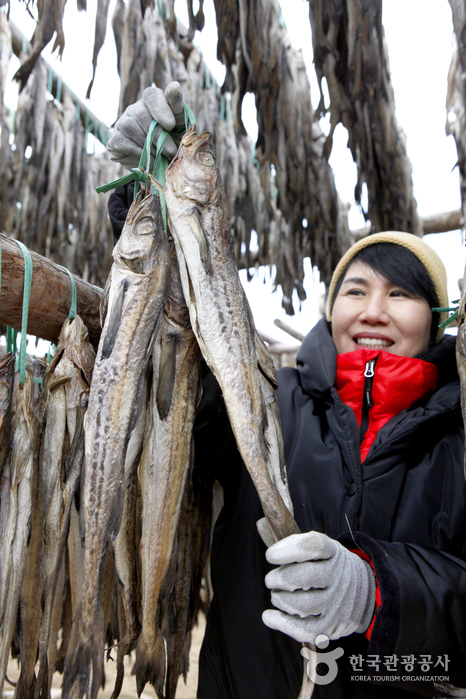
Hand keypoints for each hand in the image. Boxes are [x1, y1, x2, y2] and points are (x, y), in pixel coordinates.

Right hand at [107, 82, 185, 169]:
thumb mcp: (181, 127)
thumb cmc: (174, 143)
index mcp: (153, 102)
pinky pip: (123, 142)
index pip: (151, 95)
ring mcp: (123, 123)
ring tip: (161, 157)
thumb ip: (179, 109)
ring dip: (148, 145)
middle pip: (141, 114)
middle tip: (171, 151)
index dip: (160, 108)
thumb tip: (174, 86)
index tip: (171, 125)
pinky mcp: (115, 140)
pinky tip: (149, 160)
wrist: (162, 166)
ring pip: (130, 127)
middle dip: (158, 135)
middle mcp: (135, 109)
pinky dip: (139, 153)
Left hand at [261, 530, 375, 643]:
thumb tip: (267, 540)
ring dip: (280, 599)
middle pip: (305, 576)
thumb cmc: (330, 567)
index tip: (270, 555)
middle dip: (280, 578)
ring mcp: (336, 603)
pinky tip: (269, 616)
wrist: (365, 593)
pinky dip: (282, 623)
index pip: (313, 545)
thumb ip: (298, 546)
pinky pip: (304, 629)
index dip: (289, 549)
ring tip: (277, 595)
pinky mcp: (331, 626)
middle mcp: (338, 577)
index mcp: (334, 552)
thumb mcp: (323, 549)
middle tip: (271, 580)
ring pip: (303, 604)